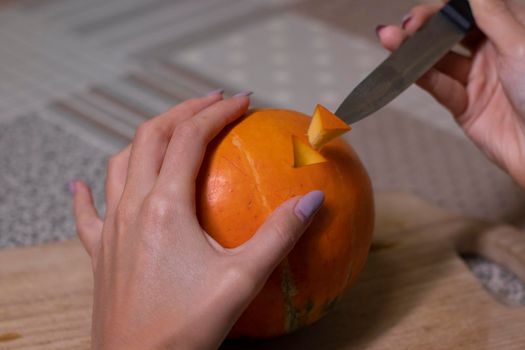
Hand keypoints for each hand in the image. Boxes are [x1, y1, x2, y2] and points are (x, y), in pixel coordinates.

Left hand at [70, 92, 323, 348]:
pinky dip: (87, 192)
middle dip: (182, 111)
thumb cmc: (187, 326)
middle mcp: (131, 207)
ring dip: (147, 139)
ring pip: (120, 163)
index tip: (241, 101)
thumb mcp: (242, 279)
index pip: (190, 138)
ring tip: (171, 131)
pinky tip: (80, 185)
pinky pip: (86, 213)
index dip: (216, 112)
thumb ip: (280, 234)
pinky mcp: (98, 252)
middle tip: (212, 102)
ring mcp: (109, 228)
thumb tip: (313, 199)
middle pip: (151, 137)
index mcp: (165, 206)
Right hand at [377, 0, 524, 187]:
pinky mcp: (466, 106)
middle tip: (405, 25)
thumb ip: (491, 14)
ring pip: (440, 60)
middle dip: (425, 27)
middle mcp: (493, 53)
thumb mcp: (520, 45)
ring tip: (389, 39)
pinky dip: (421, 77)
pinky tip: (403, 67)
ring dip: (414, 50)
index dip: (444, 8)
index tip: (424, 11)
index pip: (470, 11)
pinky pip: (440, 87)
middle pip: (450, 33)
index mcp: (511, 31)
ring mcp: (477, 79)